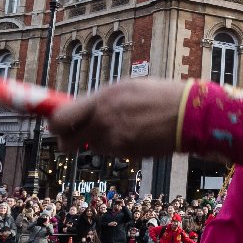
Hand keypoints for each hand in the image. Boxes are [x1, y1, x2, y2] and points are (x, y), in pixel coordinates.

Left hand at [50, 79, 189, 158]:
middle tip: (77, 135)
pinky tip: (135, 133)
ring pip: (92, 147)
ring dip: (99, 140)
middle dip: (68, 140)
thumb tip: (80, 109)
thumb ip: (100, 101)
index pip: (59, 119)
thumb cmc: (158, 95)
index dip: (55, 124)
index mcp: (100, 100)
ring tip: (122, 126)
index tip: (57, 123)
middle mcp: (102, 122)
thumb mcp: (124, 88)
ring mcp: (114, 141)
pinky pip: (111, 152)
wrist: (187, 115)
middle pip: (66, 142)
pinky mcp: (126, 154)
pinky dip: (116, 146)